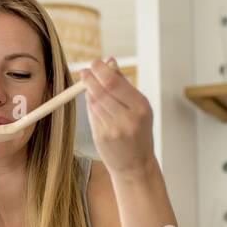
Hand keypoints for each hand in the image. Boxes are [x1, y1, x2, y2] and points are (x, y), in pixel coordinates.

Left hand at [78, 58, 156, 178]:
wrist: (135, 166)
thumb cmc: (138, 132)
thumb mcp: (139, 108)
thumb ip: (124, 85)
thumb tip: (110, 61)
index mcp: (141, 107)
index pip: (114, 83)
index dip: (101, 70)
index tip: (95, 63)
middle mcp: (128, 118)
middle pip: (101, 91)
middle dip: (90, 78)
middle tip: (85, 71)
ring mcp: (113, 129)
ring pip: (94, 102)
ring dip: (90, 91)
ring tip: (91, 86)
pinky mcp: (101, 137)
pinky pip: (92, 114)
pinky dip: (90, 105)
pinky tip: (94, 103)